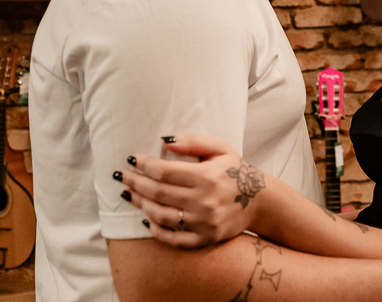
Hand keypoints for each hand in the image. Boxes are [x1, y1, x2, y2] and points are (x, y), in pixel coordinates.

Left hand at [119, 134, 263, 247]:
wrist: (260, 201)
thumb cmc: (236, 170)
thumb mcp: (220, 148)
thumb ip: (193, 141)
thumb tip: (163, 142)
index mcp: (206, 176)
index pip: (165, 171)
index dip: (143, 165)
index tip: (131, 160)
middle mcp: (204, 201)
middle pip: (158, 193)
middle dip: (135, 183)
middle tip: (121, 177)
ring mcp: (204, 223)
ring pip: (161, 216)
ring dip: (140, 204)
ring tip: (129, 194)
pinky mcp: (205, 239)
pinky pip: (174, 238)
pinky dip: (156, 230)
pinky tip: (146, 219)